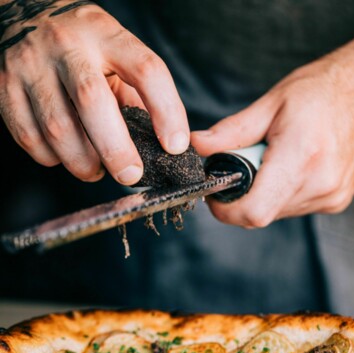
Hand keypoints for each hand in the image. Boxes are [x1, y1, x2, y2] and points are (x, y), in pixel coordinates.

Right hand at [0, 1, 188, 183]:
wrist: (21, 14)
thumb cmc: (82, 46)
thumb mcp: (115, 54)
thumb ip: (142, 94)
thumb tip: (174, 146)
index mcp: (105, 34)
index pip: (146, 69)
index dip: (166, 112)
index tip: (175, 145)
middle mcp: (66, 45)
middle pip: (93, 102)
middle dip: (116, 149)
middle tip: (130, 174)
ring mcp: (30, 64)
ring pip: (59, 128)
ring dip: (83, 162)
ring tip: (96, 169)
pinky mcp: (5, 87)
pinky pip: (30, 138)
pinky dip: (52, 158)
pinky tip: (64, 155)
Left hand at [192, 35, 353, 227]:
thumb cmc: (324, 90)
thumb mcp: (272, 103)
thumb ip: (231, 132)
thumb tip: (198, 147)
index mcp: (301, 156)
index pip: (254, 211)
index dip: (226, 211)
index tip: (214, 197)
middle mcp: (319, 184)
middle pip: (261, 214)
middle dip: (241, 197)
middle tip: (244, 166)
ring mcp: (330, 196)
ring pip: (276, 213)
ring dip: (263, 194)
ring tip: (274, 160)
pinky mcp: (336, 201)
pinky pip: (294, 208)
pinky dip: (281, 193)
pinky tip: (291, 167)